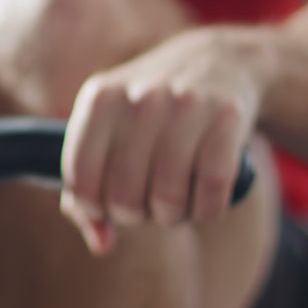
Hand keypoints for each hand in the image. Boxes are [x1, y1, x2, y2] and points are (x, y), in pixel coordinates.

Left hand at [60, 27, 274, 253]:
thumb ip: (88, 191)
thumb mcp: (109, 134)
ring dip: (173, 215)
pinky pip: (211, 194)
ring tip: (176, 199)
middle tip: (148, 202)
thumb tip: (100, 244)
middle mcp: (140, 98)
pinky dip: (206, 210)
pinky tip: (204, 197)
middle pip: (124, 198)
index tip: (109, 205)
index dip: (94, 206)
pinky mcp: (228, 119)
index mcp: (99, 99)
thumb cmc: (152, 115)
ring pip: (168, 200)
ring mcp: (185, 105)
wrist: (221, 63)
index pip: (80, 177)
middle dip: (136, 214)